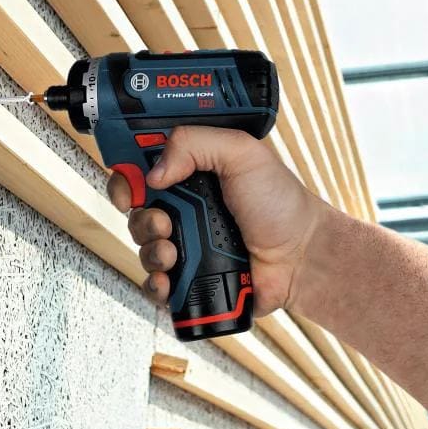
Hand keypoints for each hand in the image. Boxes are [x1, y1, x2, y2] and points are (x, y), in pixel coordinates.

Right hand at [106, 126, 327, 316]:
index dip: (126, 180)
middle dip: (141, 219)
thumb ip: (195, 144)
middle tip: (165, 223)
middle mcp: (182, 210)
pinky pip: (155, 285)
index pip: (141, 171)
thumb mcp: (242, 154)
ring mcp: (185, 245)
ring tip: (175, 254)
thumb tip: (154, 173)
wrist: (301, 256)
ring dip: (151, 252)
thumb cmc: (280, 204)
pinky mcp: (189, 279)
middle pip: (135, 213)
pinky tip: (169, 281)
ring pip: (142, 249)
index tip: (129, 191)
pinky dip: (155, 285)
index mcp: (189, 175)